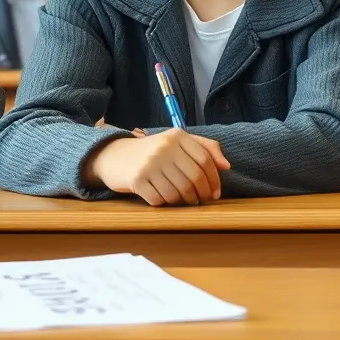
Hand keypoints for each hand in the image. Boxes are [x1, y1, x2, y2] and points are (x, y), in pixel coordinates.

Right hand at [85, 128, 229, 205]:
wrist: (113, 156)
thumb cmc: (151, 152)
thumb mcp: (175, 142)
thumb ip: (204, 148)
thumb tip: (226, 165)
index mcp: (176, 136)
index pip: (205, 160)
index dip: (214, 180)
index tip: (215, 192)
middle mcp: (163, 147)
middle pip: (194, 178)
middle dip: (201, 194)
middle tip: (201, 200)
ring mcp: (149, 163)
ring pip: (179, 192)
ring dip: (184, 201)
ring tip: (182, 200)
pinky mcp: (137, 179)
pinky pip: (161, 200)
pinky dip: (165, 203)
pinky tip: (162, 198)